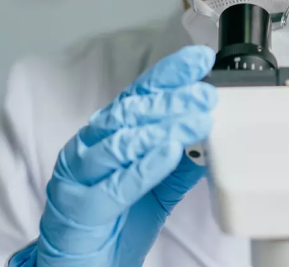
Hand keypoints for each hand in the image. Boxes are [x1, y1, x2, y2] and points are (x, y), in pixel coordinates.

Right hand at [12, 46, 217, 266]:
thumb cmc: (110, 228)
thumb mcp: (154, 192)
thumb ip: (178, 166)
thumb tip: (210, 140)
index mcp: (105, 138)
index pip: (139, 97)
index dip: (168, 75)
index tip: (198, 60)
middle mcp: (88, 149)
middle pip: (131, 113)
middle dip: (172, 100)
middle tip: (205, 93)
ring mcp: (78, 176)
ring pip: (121, 141)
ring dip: (162, 127)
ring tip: (195, 118)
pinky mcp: (78, 207)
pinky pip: (114, 184)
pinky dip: (143, 166)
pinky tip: (169, 152)